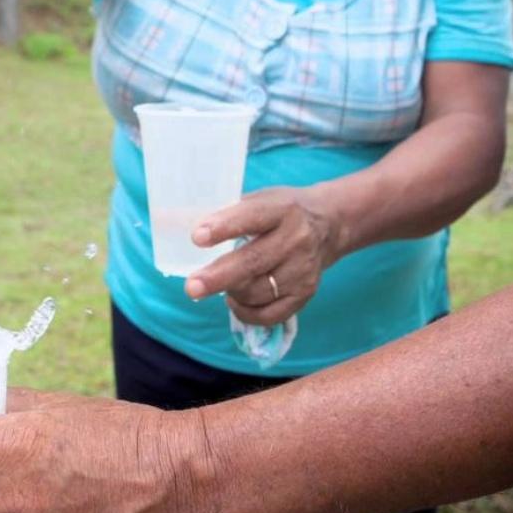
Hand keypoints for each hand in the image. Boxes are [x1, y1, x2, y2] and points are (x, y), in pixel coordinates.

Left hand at [185, 187, 340, 326]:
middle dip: (218, 277)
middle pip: (253, 263)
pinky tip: (235, 301)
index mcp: (282, 209)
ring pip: (257, 292)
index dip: (224, 228)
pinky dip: (246, 312)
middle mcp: (297, 239)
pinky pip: (270, 314)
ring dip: (230, 292)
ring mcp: (303, 269)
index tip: (197, 237)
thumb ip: (230, 213)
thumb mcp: (261, 199)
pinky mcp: (306, 293)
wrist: (329, 224)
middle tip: (192, 287)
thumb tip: (183, 228)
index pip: (251, 218)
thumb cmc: (281, 211)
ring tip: (218, 285)